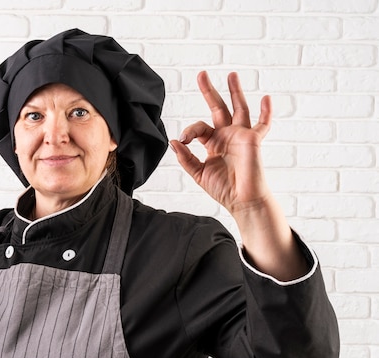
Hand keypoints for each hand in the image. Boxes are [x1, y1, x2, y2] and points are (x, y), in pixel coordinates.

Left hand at [171, 71, 271, 216]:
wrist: (241, 201)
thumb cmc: (223, 189)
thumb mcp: (198, 173)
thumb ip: (186, 158)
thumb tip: (174, 141)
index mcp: (213, 143)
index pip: (199, 128)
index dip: (190, 131)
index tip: (184, 140)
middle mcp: (227, 136)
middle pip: (218, 108)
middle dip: (209, 91)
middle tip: (201, 74)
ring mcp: (241, 136)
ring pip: (239, 109)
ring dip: (235, 91)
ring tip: (232, 75)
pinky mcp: (253, 140)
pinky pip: (263, 124)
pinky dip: (266, 112)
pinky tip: (266, 98)